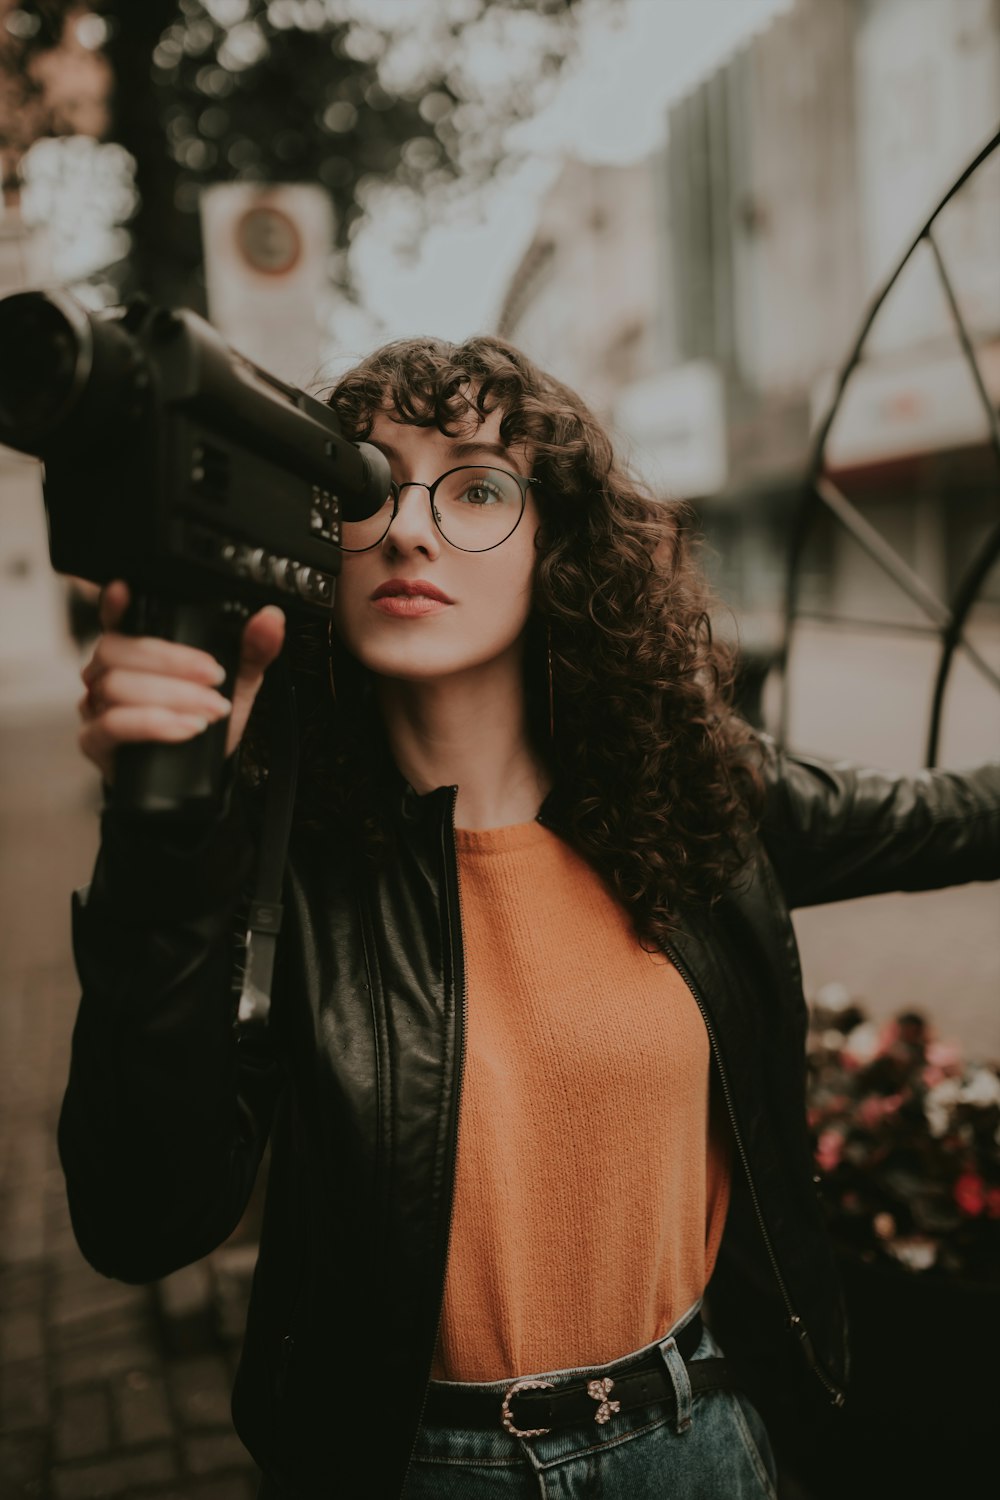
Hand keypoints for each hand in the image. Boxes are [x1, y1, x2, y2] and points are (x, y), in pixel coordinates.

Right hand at [77, 580, 285, 785]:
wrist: (202, 778)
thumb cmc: (208, 723)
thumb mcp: (239, 684)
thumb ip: (254, 650)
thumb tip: (270, 618)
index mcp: (136, 653)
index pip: (117, 621)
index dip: (115, 606)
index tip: (125, 591)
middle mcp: (107, 674)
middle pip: (117, 650)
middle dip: (170, 662)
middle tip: (214, 678)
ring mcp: (96, 707)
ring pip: (116, 686)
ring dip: (170, 696)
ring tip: (209, 712)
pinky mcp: (95, 742)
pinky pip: (113, 725)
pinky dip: (153, 724)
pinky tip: (185, 729)